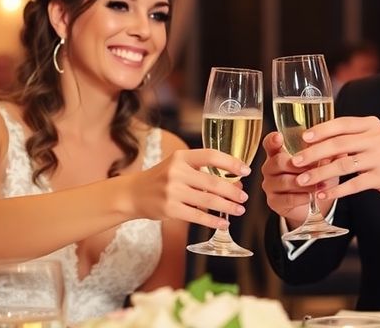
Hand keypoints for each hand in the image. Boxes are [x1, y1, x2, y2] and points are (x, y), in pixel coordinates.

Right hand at [132, 148, 249, 229]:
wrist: (133, 193)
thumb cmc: (162, 179)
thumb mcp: (178, 166)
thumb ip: (201, 171)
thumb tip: (234, 184)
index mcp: (181, 156)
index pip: (211, 155)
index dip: (231, 163)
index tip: (246, 170)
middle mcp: (176, 172)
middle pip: (212, 181)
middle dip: (232, 191)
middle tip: (244, 197)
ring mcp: (172, 191)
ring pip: (208, 200)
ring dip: (227, 207)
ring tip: (239, 210)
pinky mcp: (170, 209)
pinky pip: (197, 216)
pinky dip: (213, 221)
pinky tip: (223, 223)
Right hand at [260, 131, 336, 227]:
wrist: (314, 203)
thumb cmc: (316, 176)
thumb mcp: (322, 163)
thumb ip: (327, 153)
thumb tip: (340, 148)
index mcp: (279, 153)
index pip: (270, 143)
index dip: (272, 140)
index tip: (279, 136)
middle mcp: (270, 168)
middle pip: (277, 162)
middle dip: (297, 164)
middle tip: (312, 166)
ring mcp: (270, 185)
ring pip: (284, 181)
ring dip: (304, 182)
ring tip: (319, 183)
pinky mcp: (274, 202)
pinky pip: (287, 198)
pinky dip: (302, 197)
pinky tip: (312, 195)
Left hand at [291, 116, 379, 202]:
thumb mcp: (376, 137)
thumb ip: (353, 136)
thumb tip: (319, 140)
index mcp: (371, 125)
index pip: (341, 124)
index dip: (320, 130)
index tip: (302, 138)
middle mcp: (376, 138)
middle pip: (338, 144)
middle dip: (313, 153)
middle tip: (295, 162)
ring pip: (343, 165)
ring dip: (320, 174)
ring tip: (303, 181)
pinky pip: (354, 184)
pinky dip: (336, 191)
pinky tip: (324, 196)